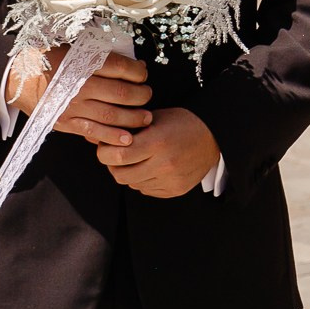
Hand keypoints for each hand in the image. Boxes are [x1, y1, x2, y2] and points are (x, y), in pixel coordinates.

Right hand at [5, 48, 151, 146]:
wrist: (16, 77)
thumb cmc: (46, 59)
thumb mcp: (71, 48)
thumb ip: (98, 55)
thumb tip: (131, 65)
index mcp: (80, 61)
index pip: (121, 67)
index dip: (138, 72)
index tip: (143, 74)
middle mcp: (78, 84)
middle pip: (121, 93)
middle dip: (141, 95)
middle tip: (147, 95)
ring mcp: (72, 105)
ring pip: (112, 115)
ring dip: (134, 118)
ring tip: (146, 117)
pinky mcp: (66, 122)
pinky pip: (95, 131)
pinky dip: (113, 136)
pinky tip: (127, 137)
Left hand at [96, 107, 220, 197]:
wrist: (214, 136)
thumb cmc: (181, 122)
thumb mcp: (153, 118)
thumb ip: (127, 128)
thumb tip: (95, 136)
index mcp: (156, 142)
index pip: (117, 156)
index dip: (105, 152)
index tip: (106, 146)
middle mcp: (164, 164)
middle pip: (120, 174)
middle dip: (112, 165)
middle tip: (114, 154)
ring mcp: (171, 180)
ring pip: (132, 184)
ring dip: (128, 173)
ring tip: (133, 160)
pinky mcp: (176, 190)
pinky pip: (146, 190)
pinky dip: (142, 181)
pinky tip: (148, 168)